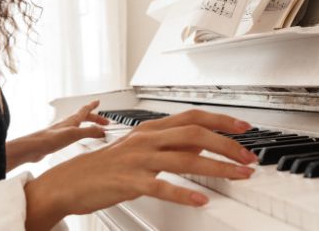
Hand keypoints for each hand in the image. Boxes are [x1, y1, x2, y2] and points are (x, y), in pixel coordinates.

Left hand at [6, 100, 108, 169]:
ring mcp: (63, 131)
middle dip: (95, 118)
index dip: (93, 106)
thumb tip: (102, 131)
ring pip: (78, 125)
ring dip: (87, 125)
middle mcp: (68, 123)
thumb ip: (90, 132)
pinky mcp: (58, 139)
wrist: (34, 147)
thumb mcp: (74, 134)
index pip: (85, 110)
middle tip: (104, 122)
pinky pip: (73, 133)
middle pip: (84, 117)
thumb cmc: (50, 138)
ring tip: (93, 129)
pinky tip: (77, 139)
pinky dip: (80, 134)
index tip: (98, 102)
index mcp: (72, 120)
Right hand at [24, 109, 256, 229]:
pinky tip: (201, 200)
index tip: (245, 128)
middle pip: (194, 134)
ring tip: (238, 176)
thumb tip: (202, 144)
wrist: (70, 181)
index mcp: (150, 129)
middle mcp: (146, 139)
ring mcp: (137, 159)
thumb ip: (170, 145)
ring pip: (184, 159)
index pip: (193, 116)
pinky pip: (160, 187)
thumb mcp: (141, 149)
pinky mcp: (128, 181)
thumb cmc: (105, 167)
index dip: (221, 120)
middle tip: (248, 158)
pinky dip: (183, 194)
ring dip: (216, 168)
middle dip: (227, 145)